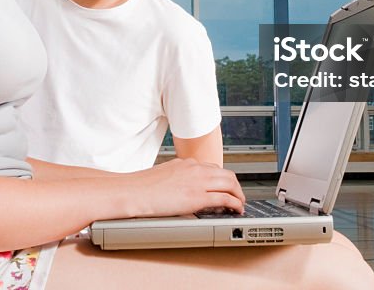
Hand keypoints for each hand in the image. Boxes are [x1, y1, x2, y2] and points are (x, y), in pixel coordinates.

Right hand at [124, 158, 245, 217]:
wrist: (132, 191)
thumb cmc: (141, 187)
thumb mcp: (162, 177)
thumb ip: (176, 179)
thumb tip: (180, 190)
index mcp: (185, 163)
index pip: (213, 168)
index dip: (222, 179)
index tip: (225, 186)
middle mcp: (195, 168)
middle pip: (226, 173)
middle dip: (235, 185)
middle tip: (238, 196)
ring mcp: (198, 181)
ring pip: (230, 183)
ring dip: (239, 194)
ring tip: (240, 204)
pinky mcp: (198, 196)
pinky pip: (225, 198)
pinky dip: (235, 203)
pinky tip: (236, 209)